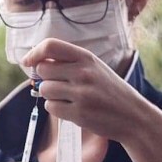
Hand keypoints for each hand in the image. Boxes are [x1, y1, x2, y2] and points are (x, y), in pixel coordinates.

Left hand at [22, 39, 150, 142]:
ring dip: (50, 95)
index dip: (34, 53)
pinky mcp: (79, 113)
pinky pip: (51, 107)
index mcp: (87, 57)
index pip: (50, 46)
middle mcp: (83, 72)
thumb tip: (36, 63)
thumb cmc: (110, 91)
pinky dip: (56, 109)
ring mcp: (81, 93)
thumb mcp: (95, 68)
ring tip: (68, 98)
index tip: (28, 61)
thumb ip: (70, 62)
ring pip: (44, 90)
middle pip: (42, 70)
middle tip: (59, 85)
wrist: (133, 116)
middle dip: (45, 78)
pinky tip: (72, 108)